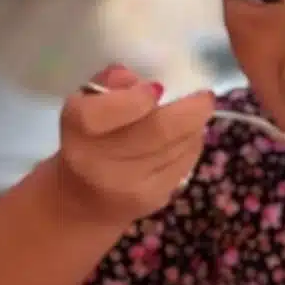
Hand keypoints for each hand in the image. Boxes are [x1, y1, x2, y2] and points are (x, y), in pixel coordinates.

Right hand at [52, 64, 213, 224]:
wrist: (83, 202)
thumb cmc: (87, 141)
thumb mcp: (87, 104)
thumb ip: (112, 85)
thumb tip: (145, 82)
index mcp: (81, 132)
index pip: (114, 110)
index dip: (140, 96)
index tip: (156, 88)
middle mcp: (105, 164)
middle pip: (161, 130)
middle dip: (191, 109)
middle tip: (203, 96)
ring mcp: (134, 186)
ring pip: (181, 146)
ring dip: (193, 127)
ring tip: (189, 117)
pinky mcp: (157, 199)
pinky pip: (186, 164)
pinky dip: (190, 146)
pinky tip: (182, 140)